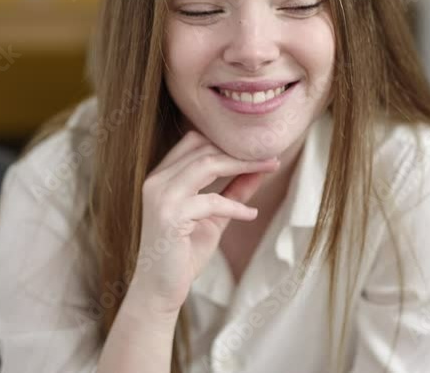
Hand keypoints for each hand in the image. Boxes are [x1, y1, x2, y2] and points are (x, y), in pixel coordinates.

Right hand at [129, 130, 278, 313]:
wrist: (160, 289)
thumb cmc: (183, 253)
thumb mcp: (213, 217)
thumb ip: (232, 191)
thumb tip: (259, 170)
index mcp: (161, 177)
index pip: (193, 140)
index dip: (225, 140)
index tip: (257, 147)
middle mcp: (157, 181)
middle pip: (203, 148)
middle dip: (240, 151)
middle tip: (272, 156)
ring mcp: (161, 196)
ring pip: (207, 165)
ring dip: (243, 165)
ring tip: (269, 169)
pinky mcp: (170, 215)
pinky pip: (211, 201)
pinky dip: (236, 205)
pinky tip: (251, 214)